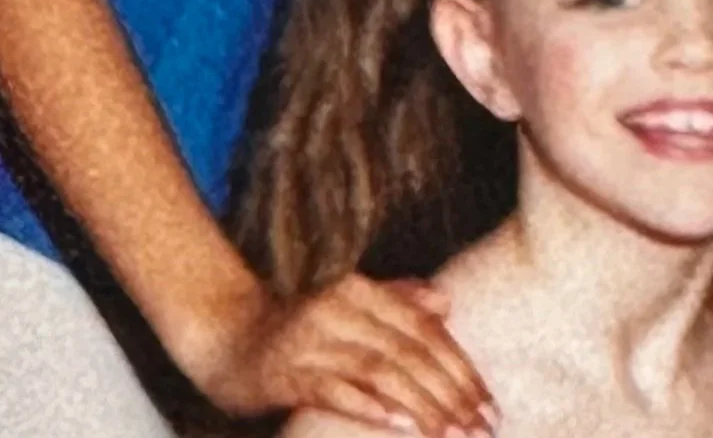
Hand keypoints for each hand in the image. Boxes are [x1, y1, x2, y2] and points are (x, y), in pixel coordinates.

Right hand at [197, 274, 495, 437]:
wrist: (223, 335)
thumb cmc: (294, 327)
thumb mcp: (346, 307)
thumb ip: (396, 301)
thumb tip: (447, 301)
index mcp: (359, 290)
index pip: (424, 329)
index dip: (461, 367)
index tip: (489, 404)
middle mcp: (338, 307)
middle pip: (410, 352)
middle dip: (452, 393)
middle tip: (483, 428)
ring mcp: (311, 339)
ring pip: (381, 371)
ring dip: (423, 406)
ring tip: (453, 435)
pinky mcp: (286, 371)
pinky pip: (336, 389)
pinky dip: (371, 407)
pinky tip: (401, 425)